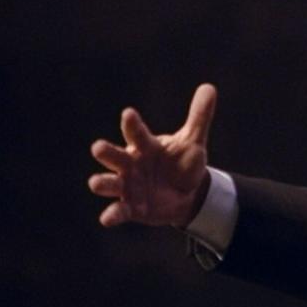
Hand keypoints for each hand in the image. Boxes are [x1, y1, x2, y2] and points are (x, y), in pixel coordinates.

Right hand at [88, 83, 216, 227]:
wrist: (187, 194)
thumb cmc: (182, 163)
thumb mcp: (193, 141)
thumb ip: (199, 117)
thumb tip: (209, 87)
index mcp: (144, 145)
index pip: (136, 132)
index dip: (132, 124)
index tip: (129, 114)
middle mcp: (130, 163)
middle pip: (112, 155)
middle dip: (105, 152)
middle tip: (98, 147)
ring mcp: (127, 185)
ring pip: (108, 183)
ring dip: (102, 183)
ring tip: (96, 183)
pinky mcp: (130, 207)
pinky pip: (118, 210)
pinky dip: (112, 214)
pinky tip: (108, 218)